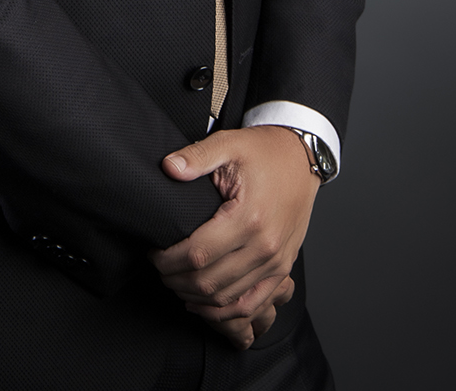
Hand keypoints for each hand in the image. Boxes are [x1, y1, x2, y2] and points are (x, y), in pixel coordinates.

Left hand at [149, 126, 318, 349]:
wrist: (302, 159)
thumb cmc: (265, 151)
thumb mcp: (229, 143)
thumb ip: (197, 156)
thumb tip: (168, 168)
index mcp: (250, 217)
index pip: (198, 253)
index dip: (168, 259)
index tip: (153, 252)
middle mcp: (265, 246)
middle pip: (209, 282)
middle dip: (175, 280)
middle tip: (159, 267)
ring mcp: (276, 262)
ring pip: (227, 299)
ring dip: (195, 297)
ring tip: (174, 281)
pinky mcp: (281, 269)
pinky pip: (252, 304)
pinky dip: (224, 311)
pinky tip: (203, 303)